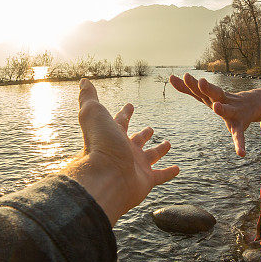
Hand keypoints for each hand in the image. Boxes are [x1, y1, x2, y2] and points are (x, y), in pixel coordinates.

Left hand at [64, 79, 178, 224]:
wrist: (106, 177)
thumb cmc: (99, 143)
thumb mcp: (93, 112)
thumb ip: (88, 97)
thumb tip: (83, 80)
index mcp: (113, 135)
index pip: (120, 121)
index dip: (125, 113)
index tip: (130, 105)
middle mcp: (124, 150)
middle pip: (136, 140)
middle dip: (143, 134)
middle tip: (150, 129)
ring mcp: (136, 166)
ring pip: (151, 156)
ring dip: (159, 150)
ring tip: (167, 144)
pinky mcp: (146, 181)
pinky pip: (161, 176)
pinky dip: (169, 173)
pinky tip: (177, 169)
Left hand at [170, 73, 253, 156]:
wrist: (250, 104)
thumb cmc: (222, 99)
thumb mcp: (206, 95)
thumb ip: (188, 88)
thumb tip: (170, 77)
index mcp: (213, 95)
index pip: (201, 88)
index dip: (193, 83)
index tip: (185, 76)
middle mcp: (223, 101)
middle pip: (215, 92)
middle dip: (208, 88)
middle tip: (201, 81)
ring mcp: (233, 112)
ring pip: (227, 110)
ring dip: (222, 108)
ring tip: (217, 106)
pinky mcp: (239, 126)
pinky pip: (239, 135)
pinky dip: (240, 144)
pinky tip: (241, 153)